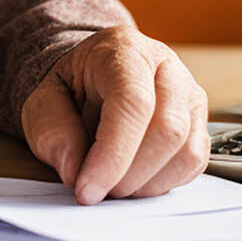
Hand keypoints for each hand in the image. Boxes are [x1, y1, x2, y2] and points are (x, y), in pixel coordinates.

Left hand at [19, 26, 208, 204]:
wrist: (90, 80)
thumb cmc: (70, 89)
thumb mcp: (42, 102)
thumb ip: (51, 132)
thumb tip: (74, 171)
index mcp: (124, 50)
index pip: (133, 102)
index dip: (113, 154)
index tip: (88, 189)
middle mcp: (166, 67)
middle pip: (168, 130)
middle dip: (128, 174)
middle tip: (97, 190)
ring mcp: (189, 95)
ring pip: (186, 152)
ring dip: (146, 183)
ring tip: (113, 183)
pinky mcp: (199, 124)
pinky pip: (193, 164)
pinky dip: (162, 184)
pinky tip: (134, 179)